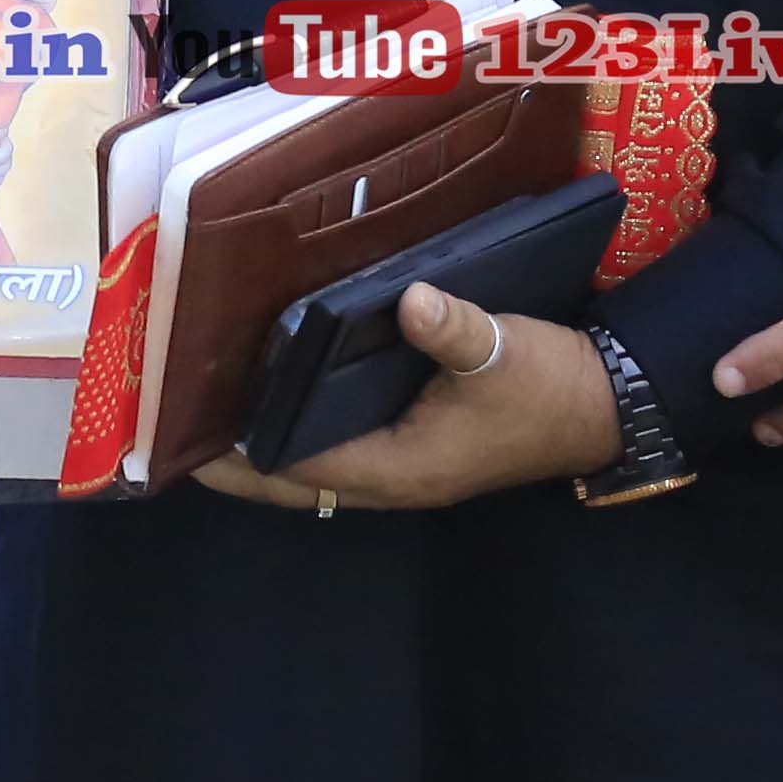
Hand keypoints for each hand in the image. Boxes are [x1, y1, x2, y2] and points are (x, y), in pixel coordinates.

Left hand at [198, 284, 614, 511]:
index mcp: (402, 467)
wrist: (603, 403)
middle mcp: (393, 477)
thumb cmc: (546, 385)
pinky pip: (341, 445)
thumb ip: (451, 328)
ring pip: (316, 466)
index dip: (242, 458)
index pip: (301, 470)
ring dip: (269, 446)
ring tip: (215, 410)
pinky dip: (305, 427)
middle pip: (295, 480)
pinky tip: (283, 392)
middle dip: (238, 461)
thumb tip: (409, 301)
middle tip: (178, 428)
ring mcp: (405, 465)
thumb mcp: (500, 350)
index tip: (185, 443)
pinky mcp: (416, 445)